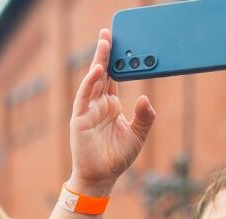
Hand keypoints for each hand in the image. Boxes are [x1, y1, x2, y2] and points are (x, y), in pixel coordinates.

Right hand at [69, 29, 155, 197]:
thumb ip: (145, 117)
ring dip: (97, 61)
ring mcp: (87, 111)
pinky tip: (98, 70)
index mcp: (111, 106)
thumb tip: (146, 99)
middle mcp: (98, 105)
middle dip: (104, 54)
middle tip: (108, 33)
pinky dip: (89, 83)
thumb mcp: (138, 135)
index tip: (120, 43)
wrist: (101, 178)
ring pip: (92, 81)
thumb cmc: (117, 159)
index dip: (115, 61)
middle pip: (101, 74)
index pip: (112, 78)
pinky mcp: (79, 119)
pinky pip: (84, 97)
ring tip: (104, 43)